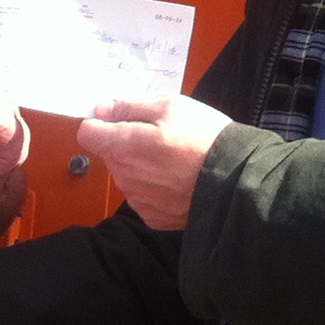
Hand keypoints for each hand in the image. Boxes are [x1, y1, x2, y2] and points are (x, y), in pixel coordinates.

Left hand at [78, 94, 230, 230]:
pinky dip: (156, 188)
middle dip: (128, 143)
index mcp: (122, 146)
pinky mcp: (152, 218)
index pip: (87, 133)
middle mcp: (123, 176)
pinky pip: (144, 196)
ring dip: (143, 166)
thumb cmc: (205, 139)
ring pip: (128, 174)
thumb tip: (101, 109)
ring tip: (176, 160)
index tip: (122, 118)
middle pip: (111, 153)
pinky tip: (179, 181)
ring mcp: (137, 200)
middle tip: (163, 136)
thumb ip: (131, 106)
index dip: (102, 122)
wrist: (236, 183)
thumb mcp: (172, 107)